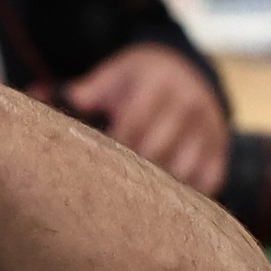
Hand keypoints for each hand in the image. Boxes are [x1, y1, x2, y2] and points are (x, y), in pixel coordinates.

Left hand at [63, 44, 230, 196]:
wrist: (187, 69)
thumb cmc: (139, 77)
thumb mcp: (114, 74)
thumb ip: (87, 90)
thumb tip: (49, 100)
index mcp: (158, 82)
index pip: (132, 124)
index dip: (110, 148)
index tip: (88, 167)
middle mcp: (189, 104)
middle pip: (156, 151)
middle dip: (128, 172)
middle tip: (101, 189)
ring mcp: (210, 127)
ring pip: (182, 171)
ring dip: (156, 188)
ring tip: (129, 199)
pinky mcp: (221, 148)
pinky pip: (207, 181)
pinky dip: (185, 193)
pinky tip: (162, 201)